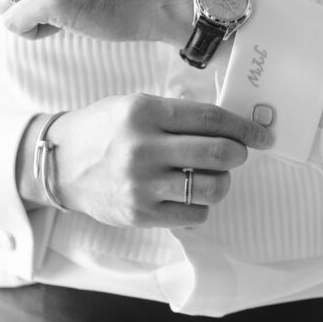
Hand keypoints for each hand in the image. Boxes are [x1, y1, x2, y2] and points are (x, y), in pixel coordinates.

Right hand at [19, 95, 272, 227]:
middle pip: (219, 153)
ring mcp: (142, 185)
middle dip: (239, 154)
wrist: (59, 164)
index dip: (245, 128)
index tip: (263, 135)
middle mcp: (144, 148)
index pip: (212, 118)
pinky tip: (186, 194)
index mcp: (146, 113)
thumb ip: (178, 114)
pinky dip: (200, 205)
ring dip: (221, 181)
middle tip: (237, 154)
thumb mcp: (135, 106)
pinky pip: (195, 214)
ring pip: (212, 187)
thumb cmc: (104, 130)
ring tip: (208, 175)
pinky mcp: (140, 214)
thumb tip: (230, 125)